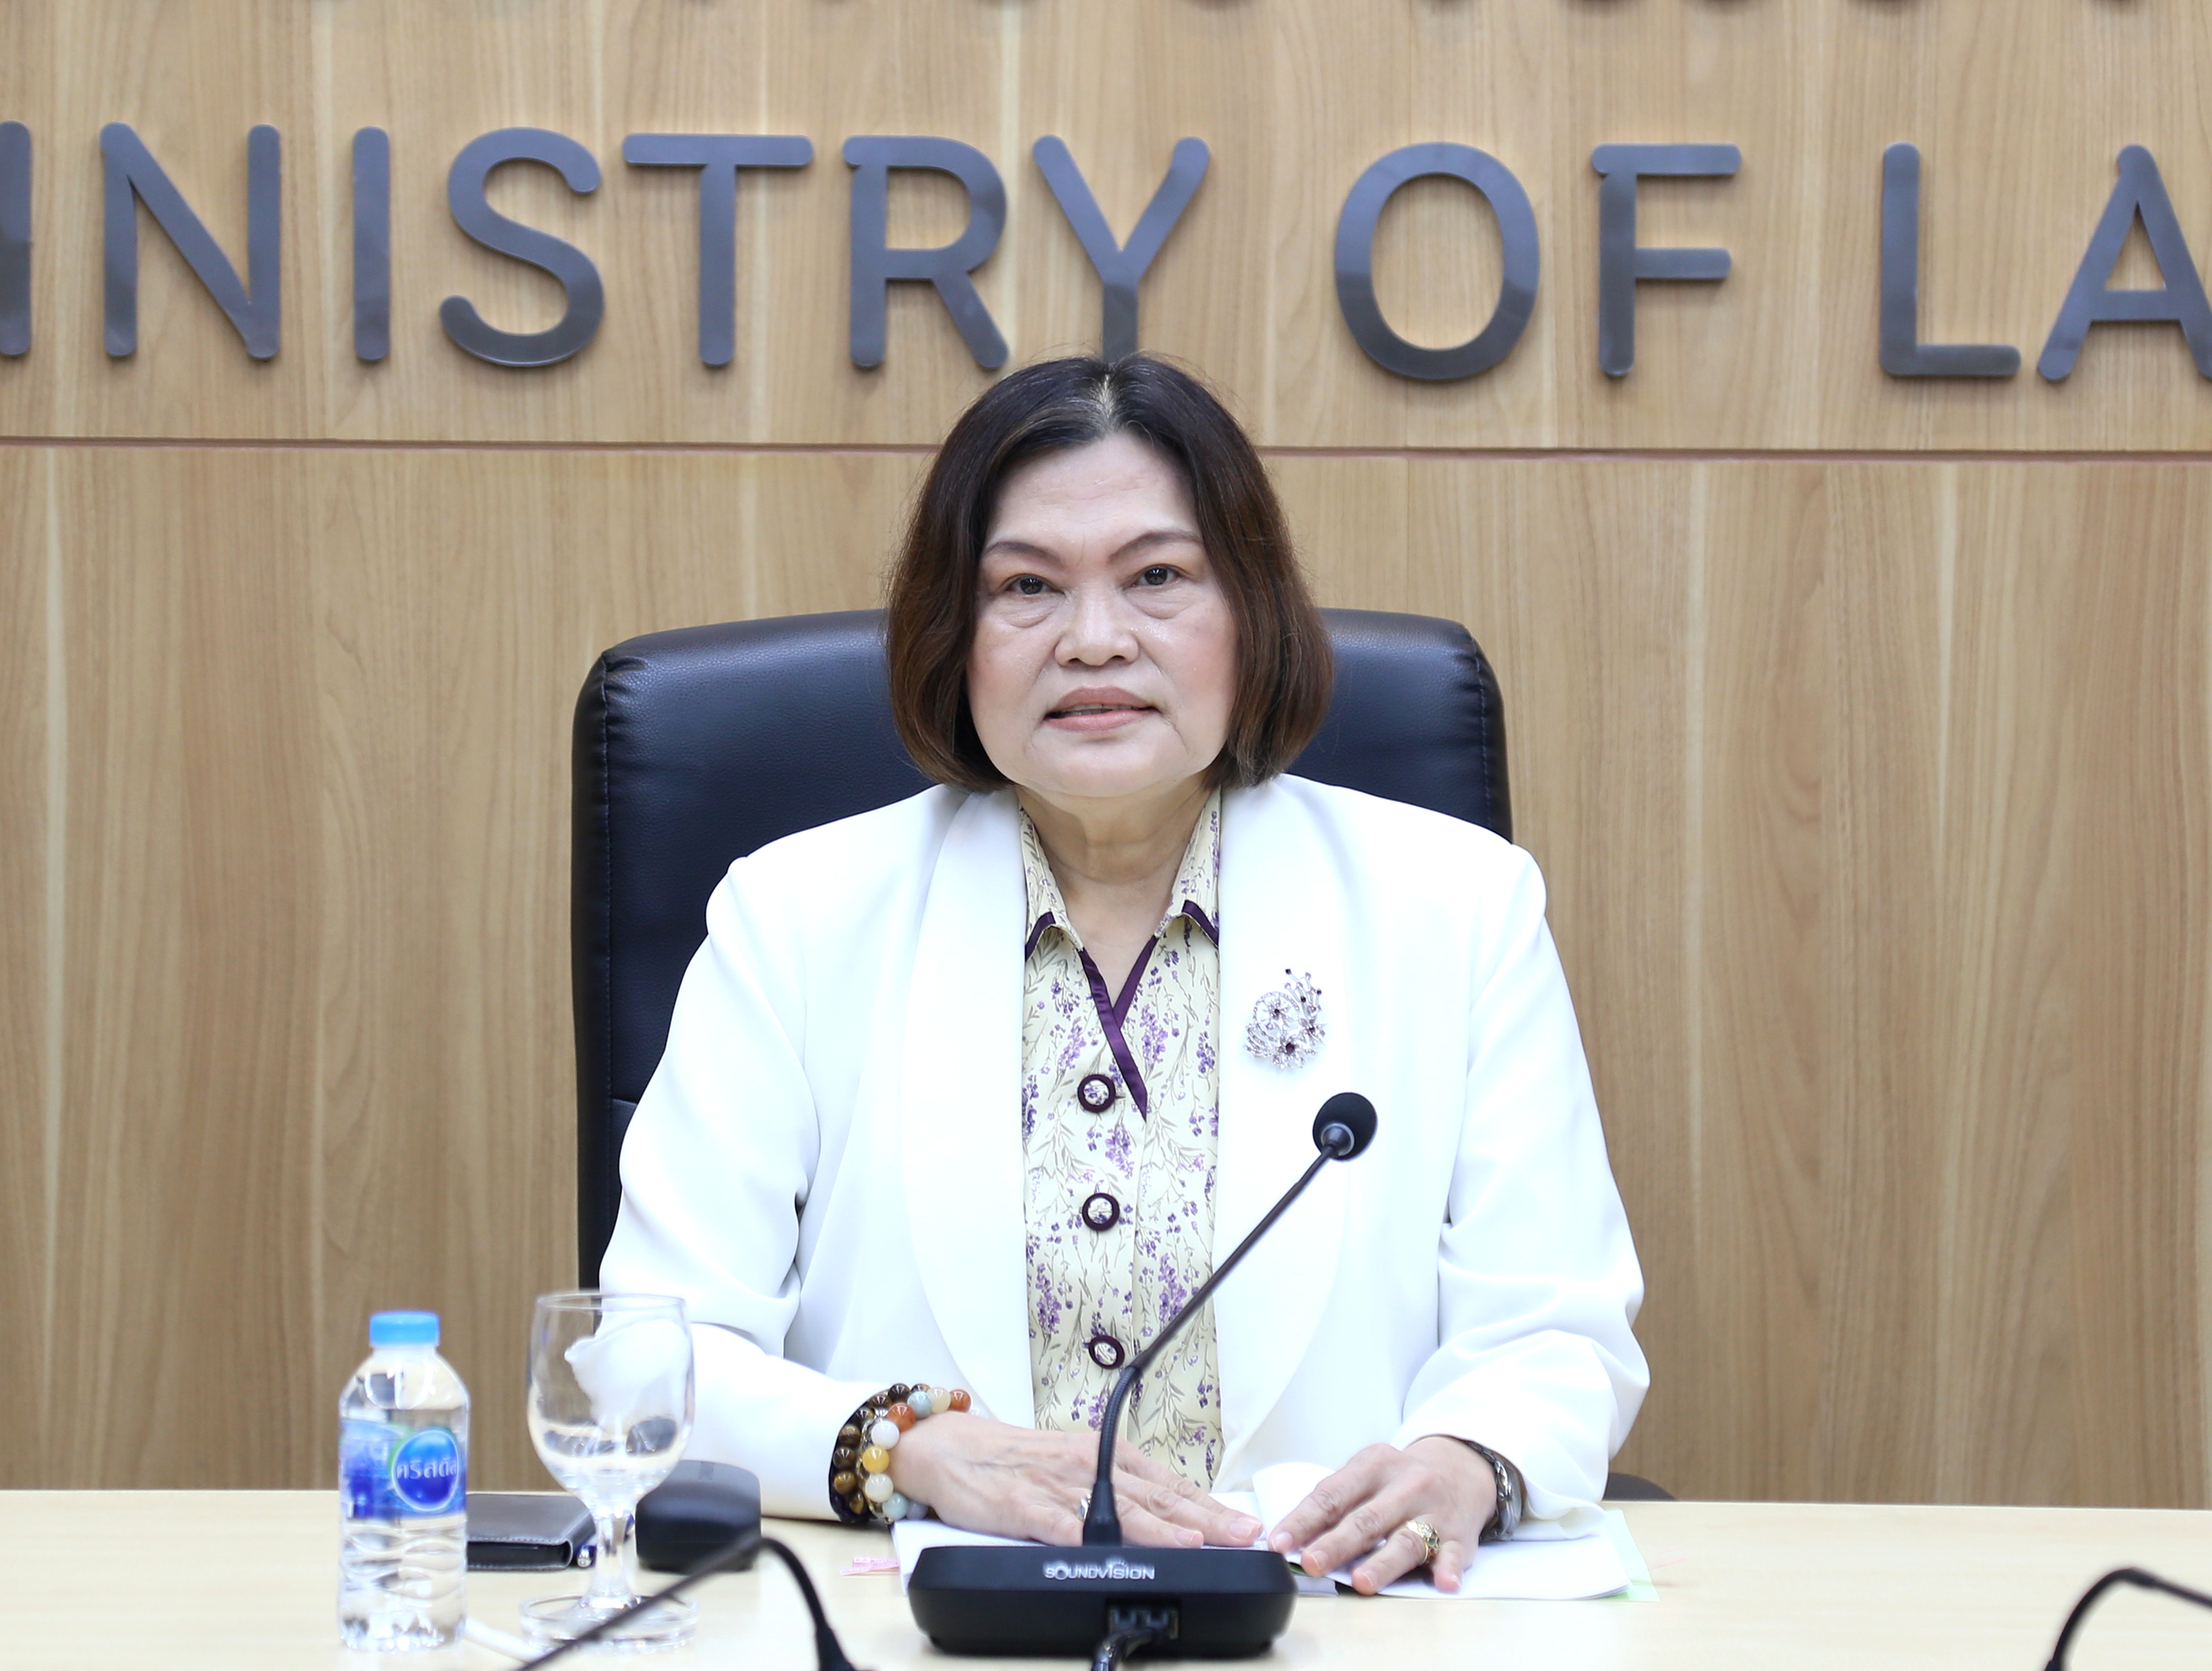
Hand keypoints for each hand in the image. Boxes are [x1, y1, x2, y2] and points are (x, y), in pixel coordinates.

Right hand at [889, 1412, 1262, 1548]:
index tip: (1244, 1524)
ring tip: (1195, 1541)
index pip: (1168, 1485)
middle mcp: (1088, 1465)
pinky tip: (1105, 1548)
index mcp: (1105, 1455)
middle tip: (1243, 1534)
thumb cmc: (1015, 1461)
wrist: (950, 1448)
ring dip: (1159, 1527)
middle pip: (1155, 1497)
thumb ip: (1116, 1491)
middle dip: (1204, 1519)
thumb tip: (1168, 1517)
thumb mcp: (1074, 1465)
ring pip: (1116, 1508)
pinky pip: (1056, 1522)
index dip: (1209, 1506)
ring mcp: (1057, 1485)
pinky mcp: (1022, 1505)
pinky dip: (1083, 1533)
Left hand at [1266, 1437, 1496, 1593]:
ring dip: (1383, 1563)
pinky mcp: (1460, 1535)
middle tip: (1311, 1564)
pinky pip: (1455, 1553)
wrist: (1460, 1470)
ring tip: (1362, 1582)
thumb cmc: (1398, 1481)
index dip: (1303, 1520)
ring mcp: (1435, 1510)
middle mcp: (1405, 1484)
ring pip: (1406, 1539)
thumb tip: (1293, 1540)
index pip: (1331, 1494)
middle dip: (1336, 1543)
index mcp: (1374, 1464)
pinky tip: (1444, 1582)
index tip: (1279, 1543)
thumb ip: (1337, 1503)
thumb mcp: (1368, 1475)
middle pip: (1366, 1519)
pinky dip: (1450, 1568)